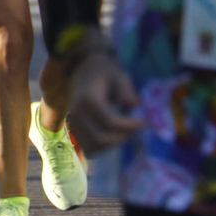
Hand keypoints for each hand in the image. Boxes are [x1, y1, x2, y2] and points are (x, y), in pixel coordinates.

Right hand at [65, 41, 143, 155]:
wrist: (83, 69)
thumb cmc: (104, 71)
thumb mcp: (119, 75)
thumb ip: (127, 91)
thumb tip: (134, 106)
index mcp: (88, 99)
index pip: (110, 122)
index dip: (129, 126)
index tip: (143, 122)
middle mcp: (77, 113)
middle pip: (100, 139)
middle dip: (120, 137)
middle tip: (132, 128)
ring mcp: (72, 121)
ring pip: (92, 146)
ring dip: (110, 144)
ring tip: (122, 131)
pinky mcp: (72, 127)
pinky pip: (86, 146)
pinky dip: (100, 147)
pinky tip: (111, 136)